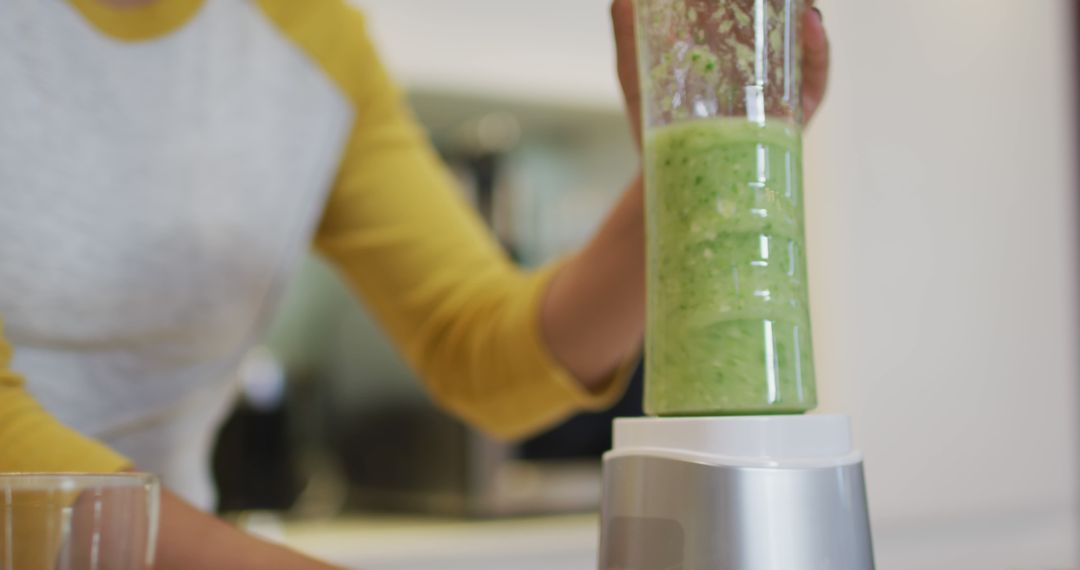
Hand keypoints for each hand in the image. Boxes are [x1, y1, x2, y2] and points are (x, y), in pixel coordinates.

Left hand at [611, 0, 831, 144]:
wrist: (673, 174)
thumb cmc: (655, 120)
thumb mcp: (635, 72)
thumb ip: (628, 35)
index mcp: (724, 36)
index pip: (747, 3)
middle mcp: (758, 52)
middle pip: (782, 12)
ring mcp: (780, 78)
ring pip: (805, 33)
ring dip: (805, 10)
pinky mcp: (795, 106)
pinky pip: (815, 72)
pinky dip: (818, 46)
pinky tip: (811, 25)